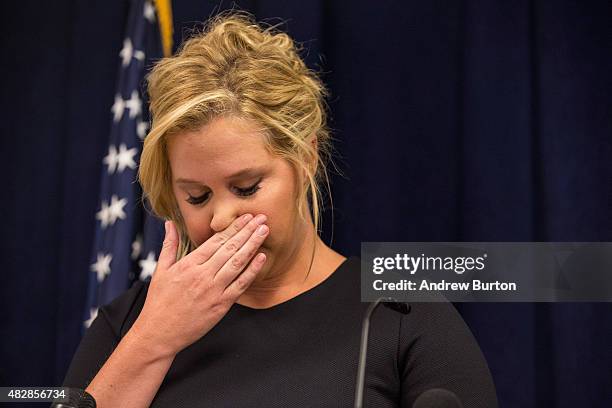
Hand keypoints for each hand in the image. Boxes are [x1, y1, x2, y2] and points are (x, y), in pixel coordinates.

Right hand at [130, 213, 268, 356]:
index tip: (247, 217)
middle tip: (262, 218)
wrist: (159, 334)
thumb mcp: (161, 270)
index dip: (234, 227)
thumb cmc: (159, 302)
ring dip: (253, 245)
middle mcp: (203, 275)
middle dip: (248, 231)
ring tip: (265, 231)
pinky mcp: (221, 305)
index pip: (216, 241)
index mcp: (189, 265)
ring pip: (238, 263)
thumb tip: (169, 223)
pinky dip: (252, 271)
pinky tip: (262, 258)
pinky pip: (241, 285)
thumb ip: (169, 245)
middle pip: (230, 248)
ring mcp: (214, 290)